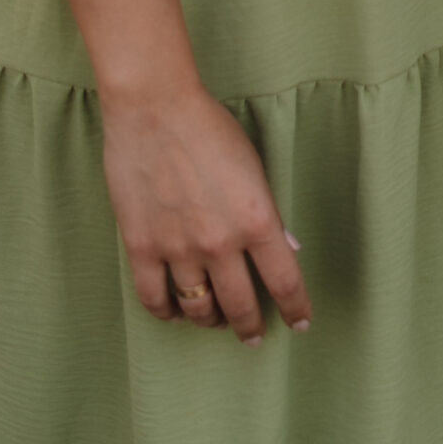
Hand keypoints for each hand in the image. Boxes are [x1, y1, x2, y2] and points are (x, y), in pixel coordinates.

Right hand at [101, 77, 310, 344]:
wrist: (154, 108)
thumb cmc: (209, 127)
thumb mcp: (253, 166)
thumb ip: (268, 212)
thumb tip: (286, 248)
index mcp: (256, 220)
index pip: (285, 282)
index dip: (295, 308)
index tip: (300, 323)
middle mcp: (220, 244)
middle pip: (241, 306)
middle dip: (251, 326)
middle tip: (253, 335)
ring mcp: (179, 249)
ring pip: (199, 309)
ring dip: (210, 320)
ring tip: (214, 319)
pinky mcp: (142, 247)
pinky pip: (155, 299)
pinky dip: (167, 312)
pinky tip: (175, 310)